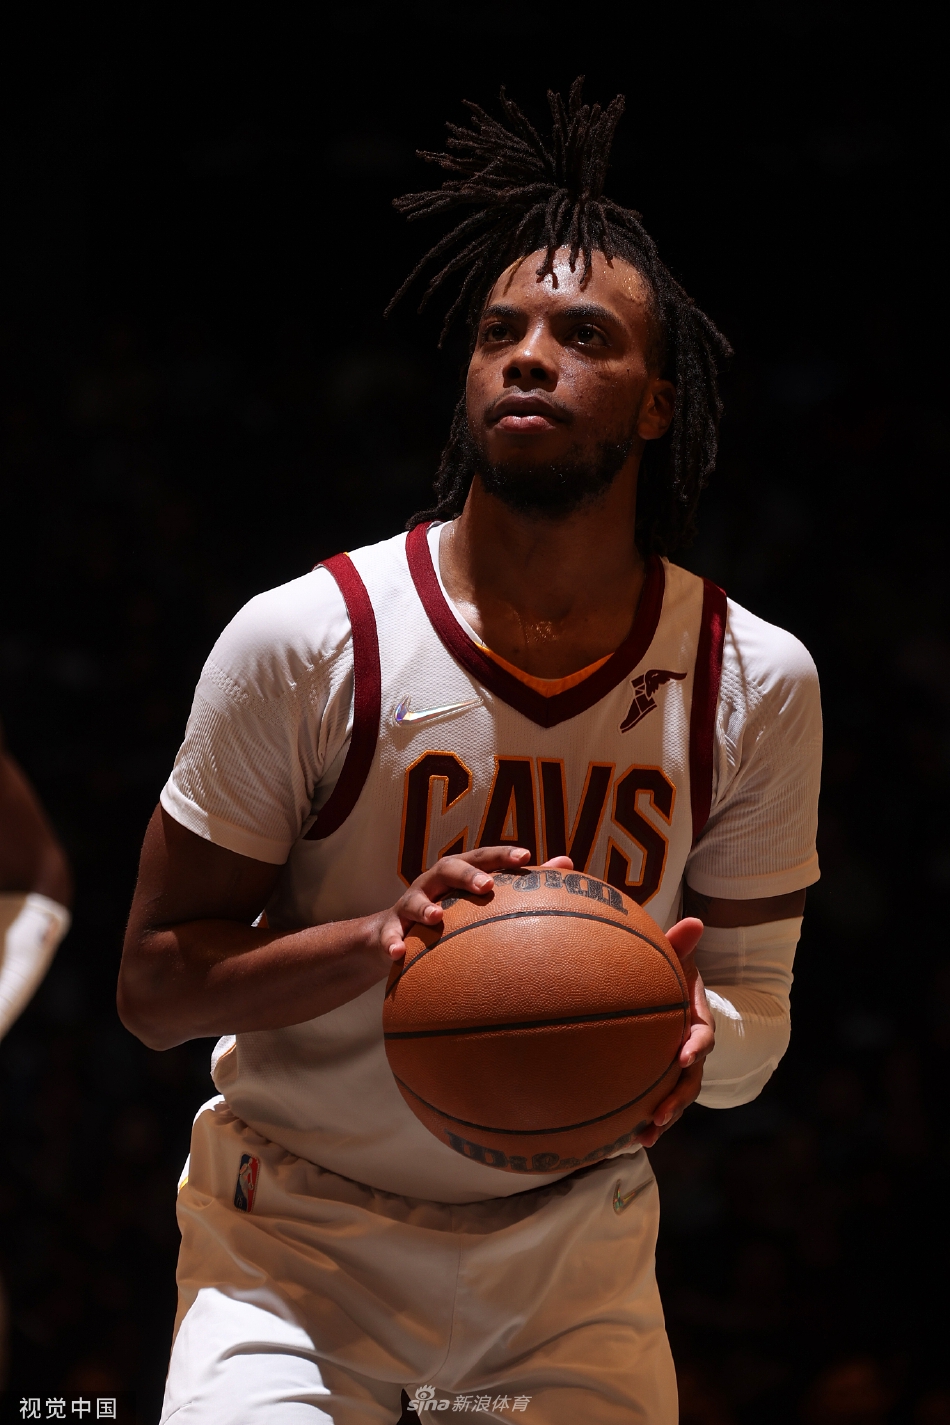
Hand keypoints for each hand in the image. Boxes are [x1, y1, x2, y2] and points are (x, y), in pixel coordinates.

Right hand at [375, 847, 573, 960]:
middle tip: (487, 886)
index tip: (526, 857)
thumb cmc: (448, 913)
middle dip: (467, 874)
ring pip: (414, 899)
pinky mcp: (388, 928)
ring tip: (437, 917)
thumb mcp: (477, 898)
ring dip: (425, 907)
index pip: (483, 857)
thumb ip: (519, 883)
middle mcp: (433, 883)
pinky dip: (392, 942)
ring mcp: (408, 904)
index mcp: (459, 874)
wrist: (390, 935)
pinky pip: (388, 935)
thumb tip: (568, 863)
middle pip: (449, 868)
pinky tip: (398, 953)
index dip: (502, 855)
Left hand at [635, 917, 713, 1147]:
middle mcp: (691, 1047)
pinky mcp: (659, 1077)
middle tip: (660, 1113)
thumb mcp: (675, 956)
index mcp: (697, 1018)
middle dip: (678, 1098)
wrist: (664, 990)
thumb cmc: (668, 971)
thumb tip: (695, 920)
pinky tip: (623, 1137)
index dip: (697, 1047)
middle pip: (692, 1078)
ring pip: (675, 1097)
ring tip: (644, 1136)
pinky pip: (655, 1101)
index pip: (703, 1035)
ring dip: (663, 1118)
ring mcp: (676, 1067)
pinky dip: (643, 1119)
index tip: (683, 1056)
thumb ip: (679, 943)